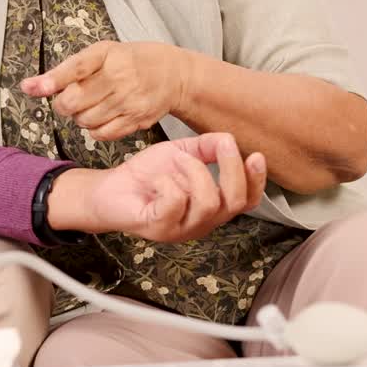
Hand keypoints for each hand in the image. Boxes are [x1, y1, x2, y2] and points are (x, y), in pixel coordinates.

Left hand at [20, 41, 191, 141]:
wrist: (172, 75)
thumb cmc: (129, 61)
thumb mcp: (101, 54)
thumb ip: (66, 70)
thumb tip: (29, 86)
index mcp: (107, 55)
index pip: (75, 68)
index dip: (51, 80)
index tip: (30, 87)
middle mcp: (118, 78)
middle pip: (73, 102)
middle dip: (64, 103)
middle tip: (72, 98)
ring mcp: (128, 101)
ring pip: (84, 120)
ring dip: (80, 116)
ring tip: (92, 105)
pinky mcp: (136, 120)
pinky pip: (101, 134)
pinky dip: (94, 129)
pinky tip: (102, 116)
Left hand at [47, 133, 266, 242]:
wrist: (109, 188)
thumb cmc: (146, 175)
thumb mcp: (181, 153)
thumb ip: (206, 147)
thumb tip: (228, 138)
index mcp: (211, 205)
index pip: (246, 201)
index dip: (257, 181)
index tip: (255, 155)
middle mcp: (201, 221)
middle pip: (234, 203)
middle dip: (232, 170)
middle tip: (221, 145)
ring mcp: (180, 228)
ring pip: (208, 204)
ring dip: (196, 172)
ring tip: (178, 160)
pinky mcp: (158, 227)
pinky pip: (175, 205)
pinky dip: (170, 184)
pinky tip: (159, 179)